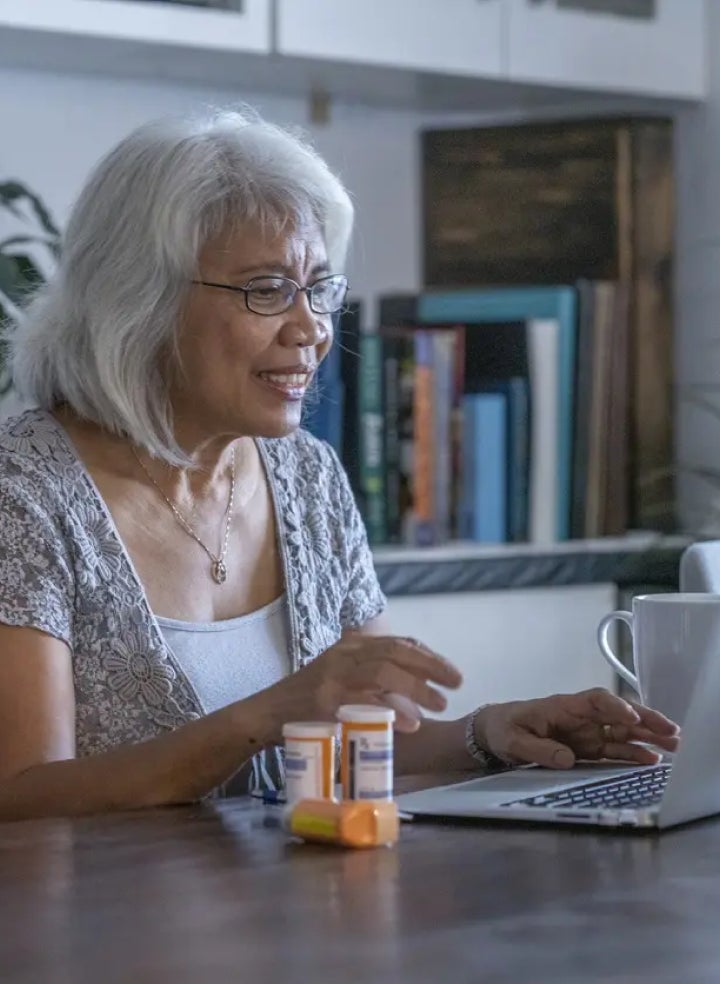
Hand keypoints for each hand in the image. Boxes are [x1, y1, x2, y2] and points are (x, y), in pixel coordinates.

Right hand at [267, 635, 462, 733]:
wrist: (264, 715)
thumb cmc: (305, 702)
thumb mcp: (339, 679)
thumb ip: (369, 680)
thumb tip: (412, 694)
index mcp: (350, 648)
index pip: (397, 643)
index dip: (428, 655)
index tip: (450, 673)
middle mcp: (343, 655)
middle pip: (396, 651)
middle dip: (431, 665)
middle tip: (457, 683)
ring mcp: (333, 676)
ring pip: (384, 671)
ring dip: (417, 687)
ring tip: (440, 704)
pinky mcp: (324, 700)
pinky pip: (364, 700)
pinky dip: (391, 709)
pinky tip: (411, 722)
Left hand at [474, 688, 679, 768]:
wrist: (494, 732)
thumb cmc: (503, 728)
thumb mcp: (514, 740)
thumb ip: (539, 749)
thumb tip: (567, 758)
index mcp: (561, 706)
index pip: (593, 700)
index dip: (613, 706)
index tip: (629, 716)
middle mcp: (579, 716)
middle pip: (617, 713)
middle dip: (644, 719)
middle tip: (670, 730)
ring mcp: (585, 732)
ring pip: (622, 731)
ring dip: (647, 737)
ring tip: (673, 745)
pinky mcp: (587, 748)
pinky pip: (614, 749)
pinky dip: (633, 754)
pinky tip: (652, 759)